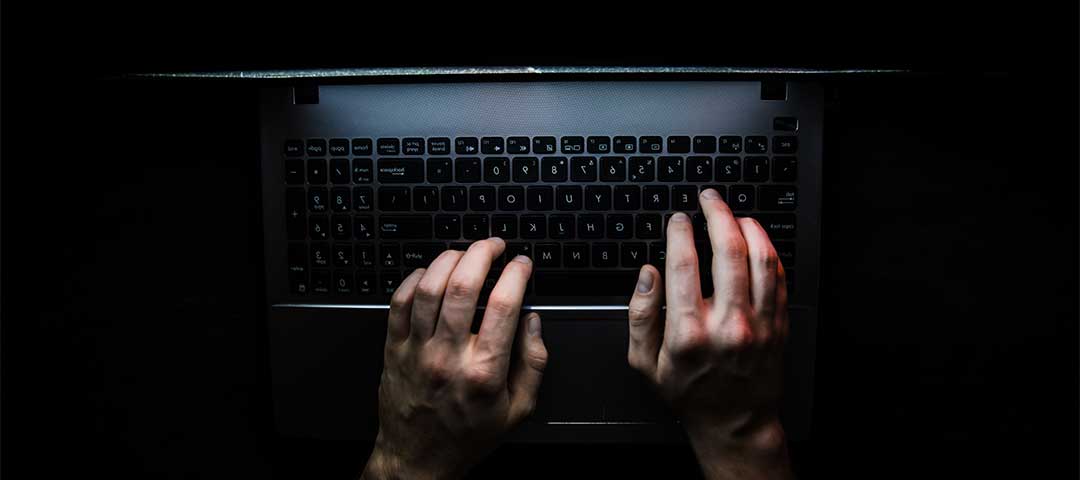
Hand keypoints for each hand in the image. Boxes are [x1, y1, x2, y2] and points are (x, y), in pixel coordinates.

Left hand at [361, 238, 547, 479]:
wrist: (418, 459)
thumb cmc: (467, 435)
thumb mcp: (518, 410)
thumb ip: (534, 363)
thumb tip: (533, 321)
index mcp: (484, 372)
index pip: (502, 305)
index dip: (516, 274)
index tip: (521, 264)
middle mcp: (448, 357)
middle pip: (463, 285)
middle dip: (482, 253)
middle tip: (494, 246)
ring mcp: (417, 351)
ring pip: (429, 287)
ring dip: (449, 259)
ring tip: (465, 252)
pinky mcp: (393, 349)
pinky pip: (400, 301)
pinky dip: (416, 278)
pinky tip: (431, 273)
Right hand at [627, 189, 791, 478]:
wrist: (734, 421)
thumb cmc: (688, 391)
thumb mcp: (644, 362)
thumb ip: (640, 315)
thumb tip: (647, 274)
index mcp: (688, 333)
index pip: (684, 264)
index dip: (680, 232)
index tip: (677, 219)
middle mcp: (727, 325)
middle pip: (727, 251)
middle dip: (716, 215)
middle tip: (709, 199)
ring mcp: (758, 324)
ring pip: (760, 258)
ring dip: (747, 227)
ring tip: (734, 214)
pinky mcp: (777, 325)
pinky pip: (778, 277)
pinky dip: (768, 250)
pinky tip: (756, 238)